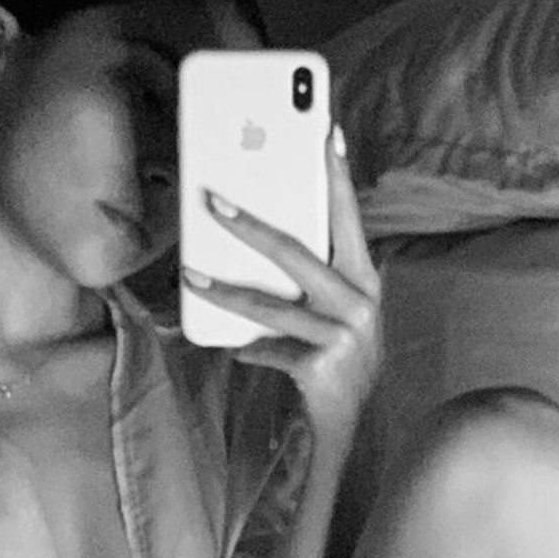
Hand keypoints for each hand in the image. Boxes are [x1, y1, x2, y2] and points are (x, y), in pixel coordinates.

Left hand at [182, 124, 381, 427]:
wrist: (354, 423)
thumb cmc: (339, 360)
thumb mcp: (338, 315)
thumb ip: (314, 281)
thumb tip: (260, 240)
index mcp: (366, 280)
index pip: (350, 218)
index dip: (337, 176)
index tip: (325, 133)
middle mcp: (361, 303)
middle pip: (297, 253)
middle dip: (251, 226)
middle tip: (215, 203)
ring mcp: (345, 336)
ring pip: (272, 305)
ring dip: (225, 290)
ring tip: (192, 275)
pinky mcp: (323, 365)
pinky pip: (271, 348)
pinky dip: (249, 350)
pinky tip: (236, 350)